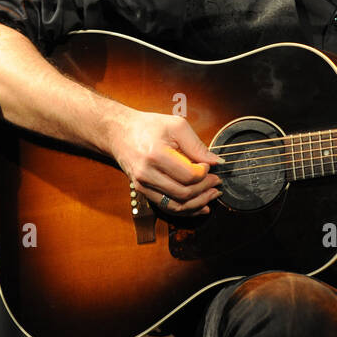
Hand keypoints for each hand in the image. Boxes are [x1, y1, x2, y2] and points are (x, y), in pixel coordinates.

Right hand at [105, 106, 222, 215]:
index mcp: (156, 155)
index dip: (204, 173)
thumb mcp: (176, 126)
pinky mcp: (142, 191)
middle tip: (216, 181)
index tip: (209, 166)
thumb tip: (216, 162)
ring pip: (176, 205)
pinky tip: (200, 206)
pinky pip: (167, 207)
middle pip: (184, 192)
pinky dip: (186, 210)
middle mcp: (146, 174)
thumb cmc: (149, 127)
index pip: (188, 175)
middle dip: (205, 189)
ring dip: (198, 203)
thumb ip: (197, 145)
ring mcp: (142, 185)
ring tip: (212, 194)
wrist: (119, 133)